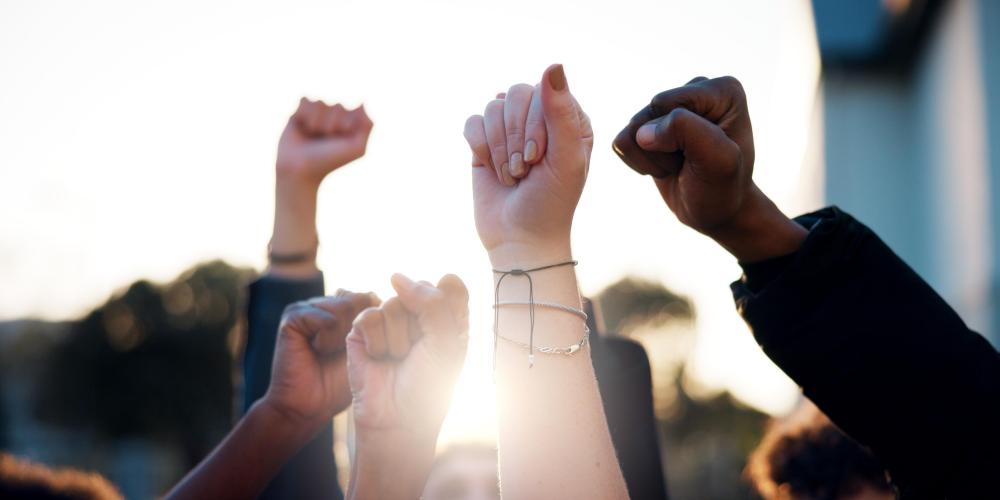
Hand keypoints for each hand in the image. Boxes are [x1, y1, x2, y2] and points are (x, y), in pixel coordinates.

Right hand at [262, 290, 378, 433]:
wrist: (309, 406)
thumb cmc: (340, 383)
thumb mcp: (367, 352)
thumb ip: (377, 325)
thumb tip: (383, 298)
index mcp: (344, 308)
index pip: (373, 297)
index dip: (377, 324)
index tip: (370, 351)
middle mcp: (326, 302)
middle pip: (361, 298)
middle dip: (360, 330)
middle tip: (344, 353)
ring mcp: (308, 306)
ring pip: (345, 306)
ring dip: (342, 336)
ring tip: (328, 352)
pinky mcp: (293, 315)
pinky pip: (327, 319)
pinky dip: (327, 339)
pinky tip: (316, 350)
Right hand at [276, 98, 373, 185]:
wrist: (299, 169)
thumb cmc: (329, 161)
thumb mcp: (357, 148)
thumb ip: (367, 126)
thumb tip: (361, 103)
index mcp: (349, 125)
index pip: (355, 111)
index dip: (347, 126)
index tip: (341, 142)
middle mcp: (333, 118)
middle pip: (338, 106)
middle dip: (332, 124)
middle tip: (324, 141)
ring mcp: (317, 114)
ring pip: (321, 103)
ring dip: (317, 122)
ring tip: (312, 135)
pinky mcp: (299, 112)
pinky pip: (305, 100)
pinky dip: (304, 114)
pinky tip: (302, 126)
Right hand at [347, 273, 468, 438]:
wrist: (398, 418)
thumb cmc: (429, 384)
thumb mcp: (446, 341)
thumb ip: (432, 301)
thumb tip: (395, 277)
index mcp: (449, 315)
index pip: (451, 284)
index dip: (446, 305)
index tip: (444, 336)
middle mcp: (421, 314)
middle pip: (420, 289)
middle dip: (420, 326)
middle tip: (419, 353)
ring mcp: (391, 319)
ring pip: (394, 303)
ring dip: (398, 338)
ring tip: (398, 359)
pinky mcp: (363, 329)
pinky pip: (370, 315)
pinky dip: (376, 340)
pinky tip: (379, 357)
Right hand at [463, 64, 591, 264]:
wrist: (519, 238)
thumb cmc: (551, 202)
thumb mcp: (566, 159)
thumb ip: (561, 113)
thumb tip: (553, 65)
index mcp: (569, 118)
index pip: (544, 91)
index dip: (534, 124)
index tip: (538, 158)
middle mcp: (540, 118)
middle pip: (515, 94)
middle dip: (515, 136)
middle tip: (524, 168)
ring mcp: (511, 129)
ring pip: (492, 107)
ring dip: (499, 148)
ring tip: (512, 175)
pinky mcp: (484, 142)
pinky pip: (472, 122)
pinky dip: (480, 148)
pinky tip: (492, 169)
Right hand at [612, 76, 804, 260]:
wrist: (714, 211)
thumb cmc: (722, 187)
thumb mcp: (718, 162)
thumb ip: (687, 131)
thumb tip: (641, 132)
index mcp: (721, 90)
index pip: (669, 104)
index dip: (677, 137)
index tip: (705, 157)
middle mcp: (696, 89)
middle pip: (650, 113)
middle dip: (662, 148)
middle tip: (689, 163)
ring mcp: (671, 106)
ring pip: (632, 128)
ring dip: (651, 158)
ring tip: (678, 166)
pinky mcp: (648, 125)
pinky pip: (621, 141)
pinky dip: (638, 162)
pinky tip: (663, 167)